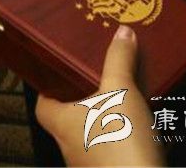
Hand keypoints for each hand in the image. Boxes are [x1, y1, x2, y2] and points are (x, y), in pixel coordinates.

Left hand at [34, 25, 162, 167]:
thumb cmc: (120, 140)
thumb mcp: (121, 91)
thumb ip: (118, 60)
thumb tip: (121, 32)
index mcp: (62, 124)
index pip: (42, 106)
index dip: (50, 89)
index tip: (61, 73)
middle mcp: (71, 148)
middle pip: (69, 120)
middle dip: (84, 101)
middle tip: (99, 78)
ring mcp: (91, 166)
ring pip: (93, 137)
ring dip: (106, 120)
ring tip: (125, 99)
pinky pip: (114, 152)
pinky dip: (125, 139)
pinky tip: (143, 129)